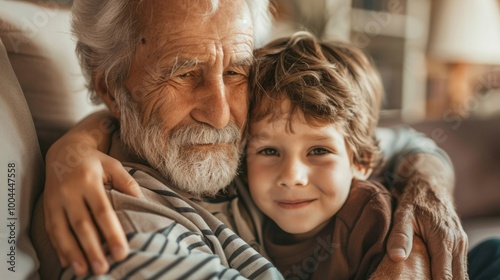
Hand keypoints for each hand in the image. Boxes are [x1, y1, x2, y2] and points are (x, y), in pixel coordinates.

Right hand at [43, 141, 141, 275]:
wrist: (63, 151)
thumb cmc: (94, 161)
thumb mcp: (112, 164)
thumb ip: (126, 181)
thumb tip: (140, 199)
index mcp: (89, 180)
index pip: (102, 211)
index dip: (112, 233)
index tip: (121, 252)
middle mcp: (69, 191)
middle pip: (81, 225)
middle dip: (92, 249)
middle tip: (103, 269)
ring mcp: (55, 200)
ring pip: (62, 231)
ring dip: (72, 253)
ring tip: (83, 272)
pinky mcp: (46, 207)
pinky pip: (51, 230)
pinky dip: (58, 248)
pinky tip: (67, 263)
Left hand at [386, 154, 468, 279]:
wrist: (429, 184)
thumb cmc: (414, 199)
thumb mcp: (403, 213)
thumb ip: (400, 235)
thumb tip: (397, 257)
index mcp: (444, 239)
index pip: (444, 276)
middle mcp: (458, 243)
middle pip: (455, 279)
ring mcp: (461, 244)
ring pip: (459, 274)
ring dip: (445, 279)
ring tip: (423, 278)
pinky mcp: (460, 244)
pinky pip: (457, 267)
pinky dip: (448, 274)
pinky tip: (432, 275)